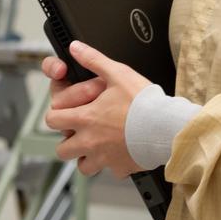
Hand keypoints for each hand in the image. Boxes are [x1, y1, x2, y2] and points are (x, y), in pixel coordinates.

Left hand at [42, 41, 151, 178]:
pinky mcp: (121, 169)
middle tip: (80, 131)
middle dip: (67, 140)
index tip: (66, 111)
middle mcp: (90, 142)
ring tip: (98, 144)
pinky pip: (109, 171)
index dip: (56, 114)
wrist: (168, 128)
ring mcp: (104, 158)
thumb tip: (75, 48)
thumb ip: (93, 60)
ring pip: (82, 166)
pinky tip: (120, 151)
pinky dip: (112, 164)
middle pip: (62, 149)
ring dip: (86, 157)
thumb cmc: (144, 102)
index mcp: (85, 118)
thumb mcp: (117, 73)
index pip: (52, 120)